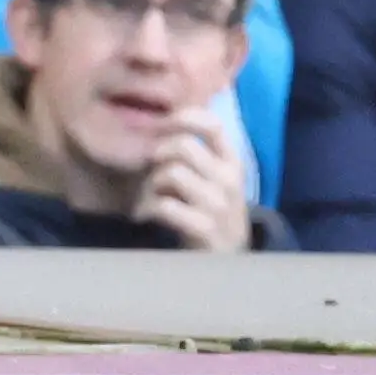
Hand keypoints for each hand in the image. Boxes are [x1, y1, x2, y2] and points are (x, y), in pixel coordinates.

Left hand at [135, 110, 251, 253]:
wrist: (228, 256)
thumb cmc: (210, 213)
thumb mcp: (213, 180)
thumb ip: (197, 157)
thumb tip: (161, 129)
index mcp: (231, 161)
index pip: (212, 125)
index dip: (183, 118)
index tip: (161, 124)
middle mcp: (228, 178)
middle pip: (182, 146)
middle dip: (156, 156)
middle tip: (149, 172)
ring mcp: (217, 203)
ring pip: (171, 174)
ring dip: (149, 186)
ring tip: (146, 199)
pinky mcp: (204, 227)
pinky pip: (165, 205)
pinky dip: (146, 209)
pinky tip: (143, 216)